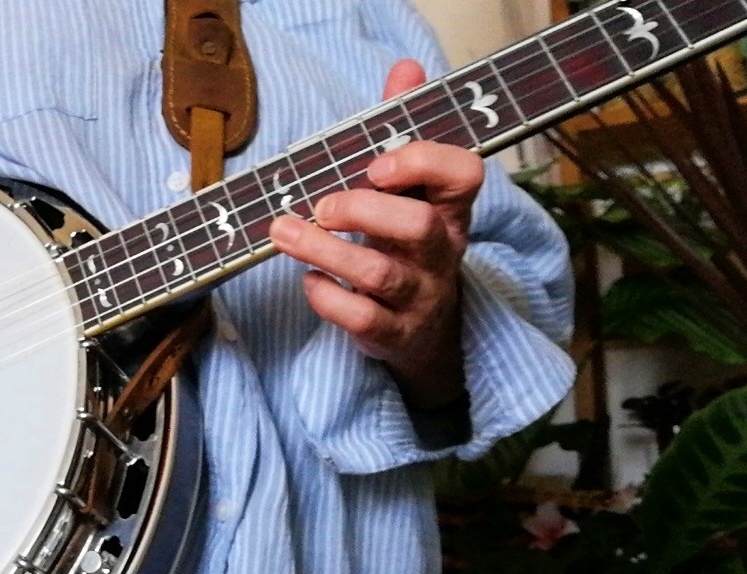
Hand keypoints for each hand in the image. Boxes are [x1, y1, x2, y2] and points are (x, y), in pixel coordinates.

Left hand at [269, 59, 480, 407]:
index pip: (463, 175)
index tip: (376, 165)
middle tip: (321, 205)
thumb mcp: (410, 188)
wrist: (425, 328)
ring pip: (381, 274)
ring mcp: (420, 295)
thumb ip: (402, 129)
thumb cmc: (406, 242)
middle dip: (364, 210)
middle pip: (420, 226)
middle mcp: (441, 252)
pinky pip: (362, 319)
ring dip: (326, 251)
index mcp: (449, 208)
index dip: (423, 163)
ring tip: (282, 232)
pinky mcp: (393, 333)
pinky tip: (308, 280)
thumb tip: (405, 68)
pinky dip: (328, 298)